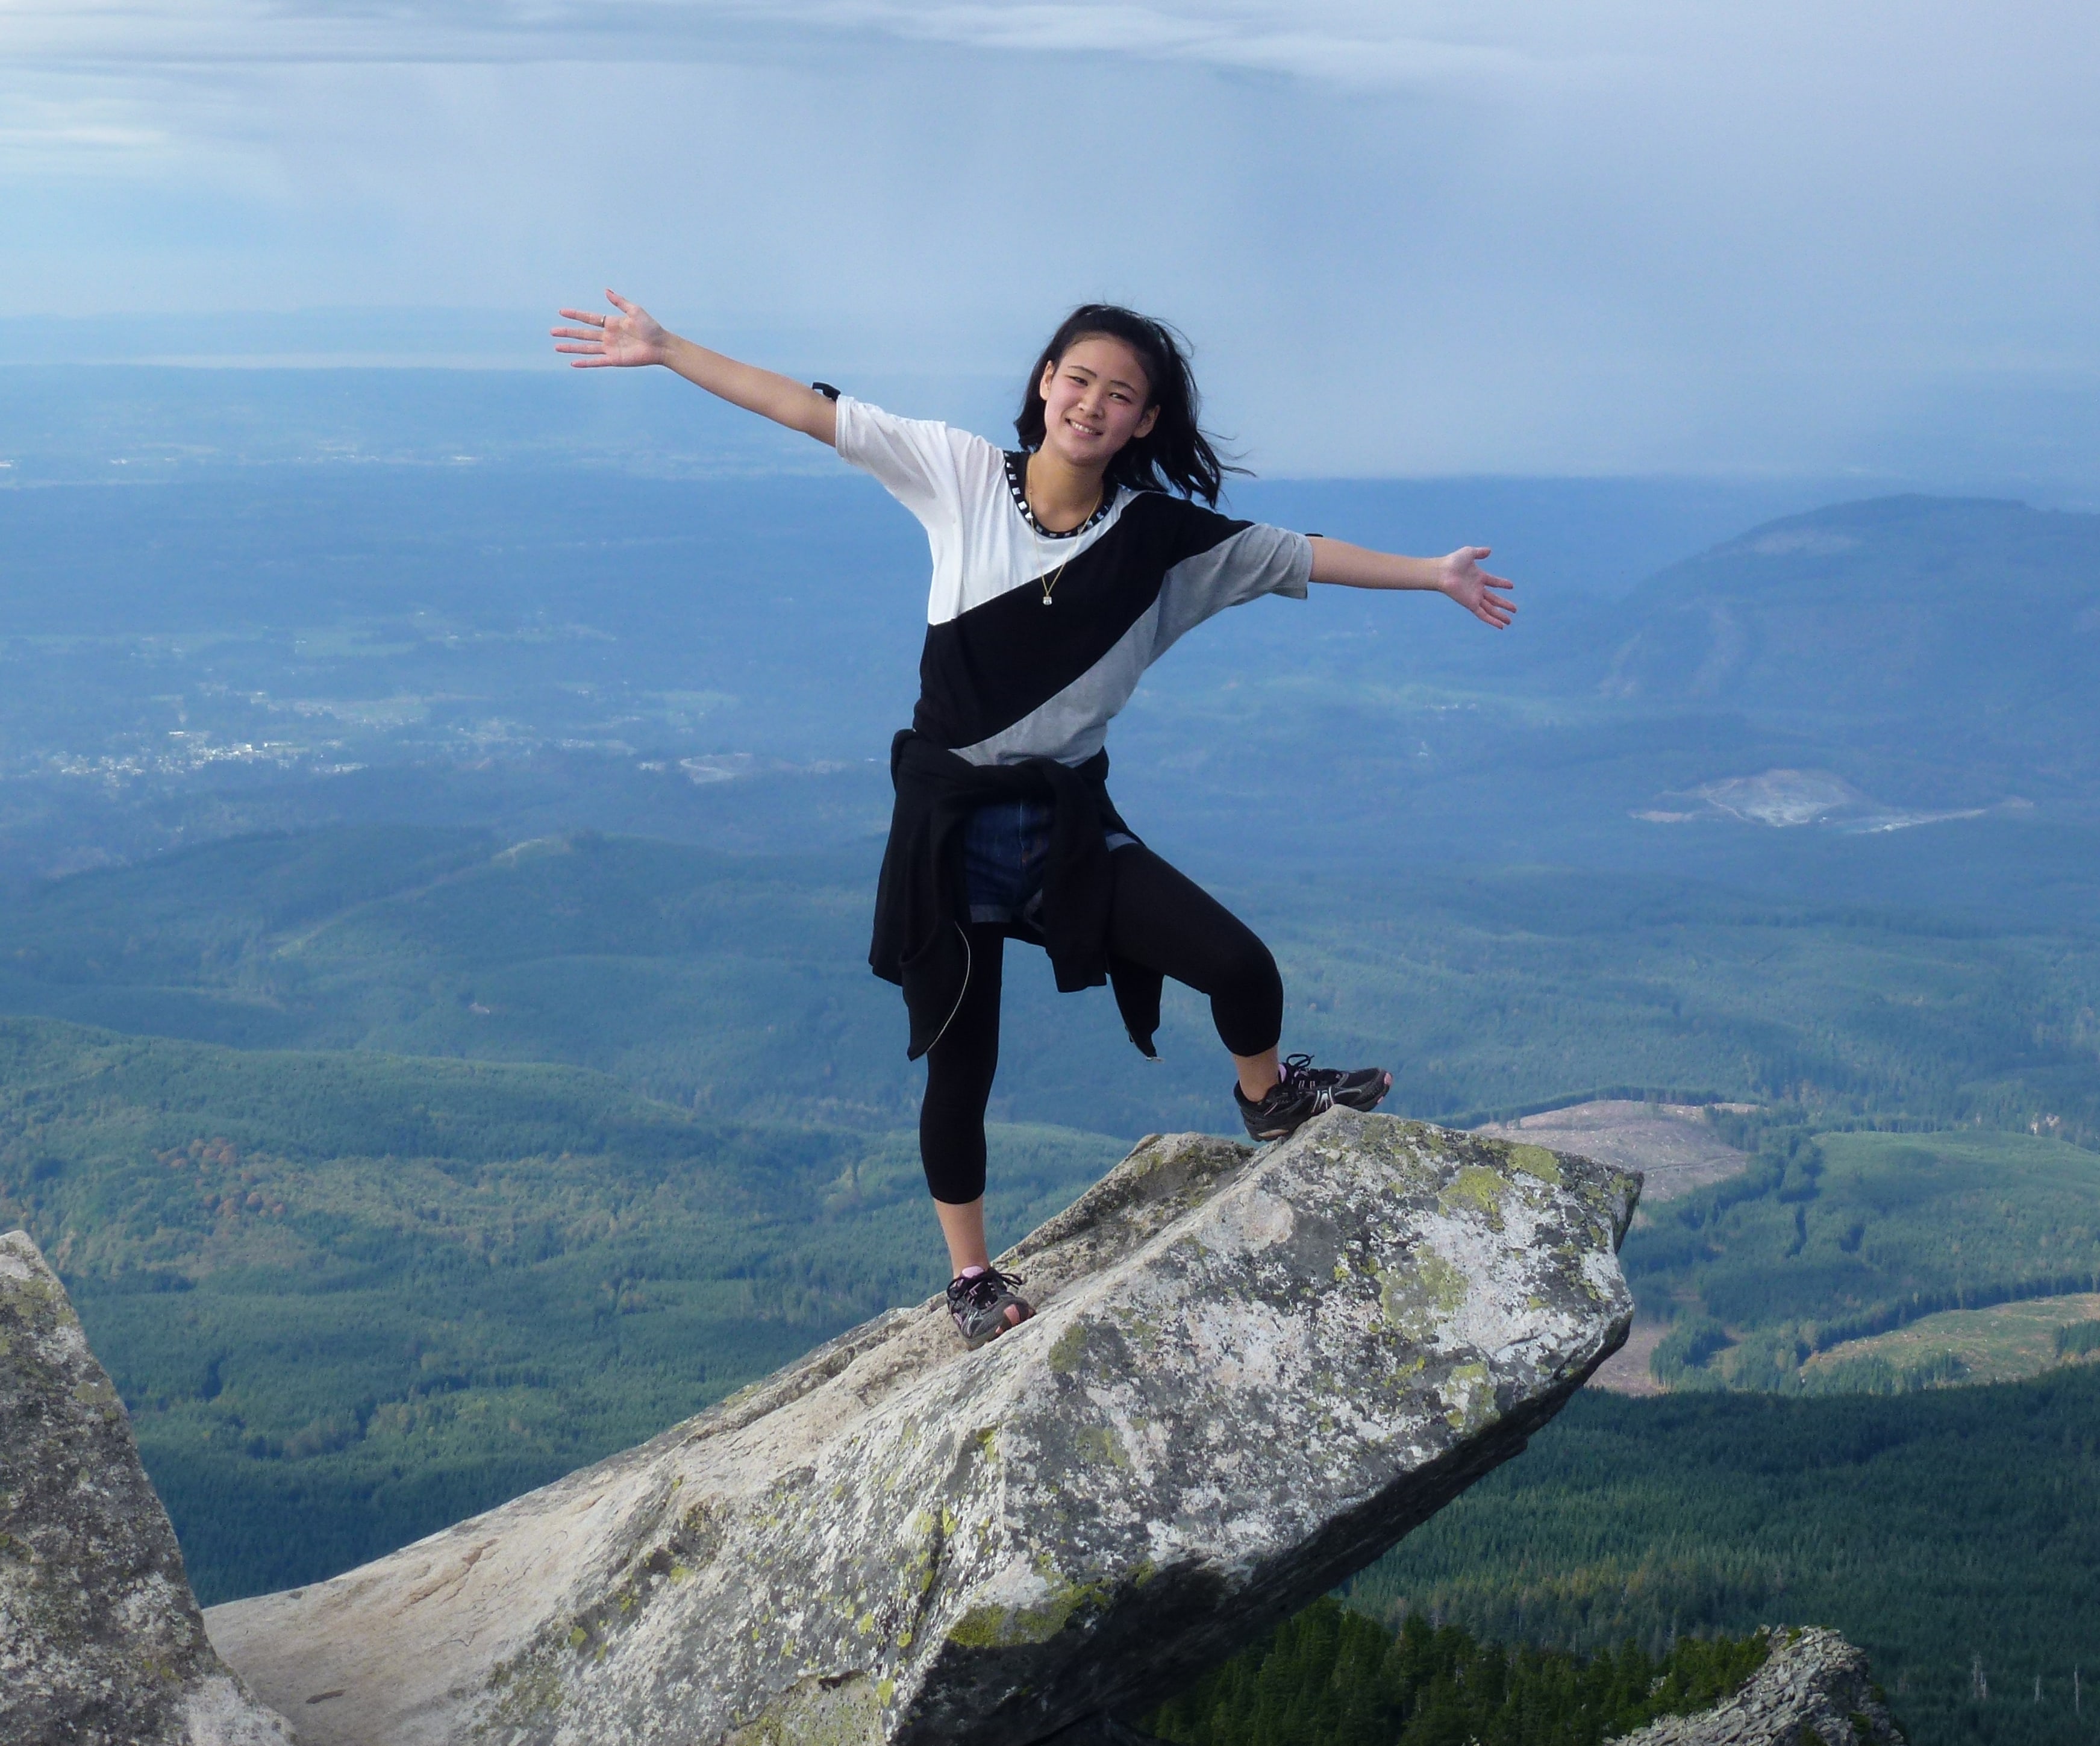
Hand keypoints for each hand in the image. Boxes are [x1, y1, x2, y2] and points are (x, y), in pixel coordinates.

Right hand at [551, 289, 670, 367]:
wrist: (660, 345)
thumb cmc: (651, 327)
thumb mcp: (635, 311)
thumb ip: (619, 302)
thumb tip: (605, 290)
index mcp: (611, 323)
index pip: (589, 318)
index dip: (575, 315)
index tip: (561, 312)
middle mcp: (607, 336)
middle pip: (583, 334)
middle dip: (567, 332)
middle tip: (552, 331)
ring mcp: (609, 349)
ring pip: (585, 348)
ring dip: (571, 348)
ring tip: (557, 347)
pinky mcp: (614, 360)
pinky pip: (596, 362)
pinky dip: (585, 363)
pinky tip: (573, 363)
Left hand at [1439, 546, 1515, 627]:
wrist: (1443, 571)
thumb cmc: (1453, 561)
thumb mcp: (1469, 553)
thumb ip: (1480, 552)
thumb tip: (1489, 551)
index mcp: (1479, 577)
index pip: (1494, 582)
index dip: (1502, 584)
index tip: (1511, 586)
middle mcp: (1477, 589)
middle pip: (1494, 600)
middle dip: (1504, 605)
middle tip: (1514, 609)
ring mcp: (1474, 598)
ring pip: (1490, 609)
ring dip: (1500, 616)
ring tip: (1509, 621)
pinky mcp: (1471, 604)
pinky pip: (1483, 614)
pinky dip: (1491, 620)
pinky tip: (1500, 626)